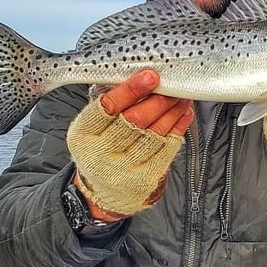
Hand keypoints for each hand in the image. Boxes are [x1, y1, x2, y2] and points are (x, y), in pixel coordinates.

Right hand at [67, 70, 192, 218]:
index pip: (107, 107)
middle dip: (157, 99)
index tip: (150, 76)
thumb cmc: (99, 148)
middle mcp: (101, 153)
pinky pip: (167, 148)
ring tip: (180, 96)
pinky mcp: (145, 178)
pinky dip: (178, 127)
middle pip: (135, 120)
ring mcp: (124, 169)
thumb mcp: (92, 127)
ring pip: (155, 133)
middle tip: (170, 86)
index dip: (131, 90)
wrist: (104, 190)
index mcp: (83, 134)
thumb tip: (138, 76)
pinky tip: (183, 114)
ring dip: (172, 111)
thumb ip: (109, 103)